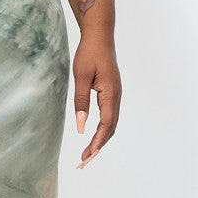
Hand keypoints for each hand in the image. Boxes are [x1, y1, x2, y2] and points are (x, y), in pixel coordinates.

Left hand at [71, 28, 120, 167]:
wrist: (100, 35)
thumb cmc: (89, 53)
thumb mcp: (80, 77)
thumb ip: (81, 102)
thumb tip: (81, 127)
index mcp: (111, 94)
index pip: (106, 125)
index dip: (96, 143)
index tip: (87, 157)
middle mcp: (116, 97)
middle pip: (110, 129)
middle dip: (98, 147)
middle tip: (84, 162)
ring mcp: (115, 95)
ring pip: (111, 124)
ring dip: (100, 140)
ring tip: (87, 154)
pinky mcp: (111, 92)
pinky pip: (109, 116)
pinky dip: (102, 129)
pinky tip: (93, 135)